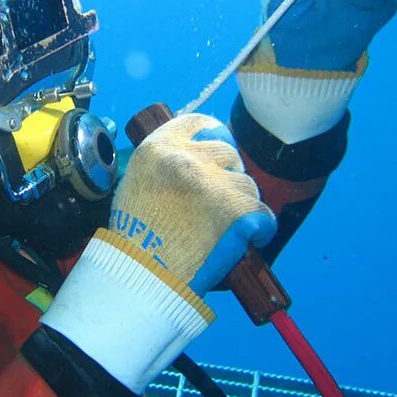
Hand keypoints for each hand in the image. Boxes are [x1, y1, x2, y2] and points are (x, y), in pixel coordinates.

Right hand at [40, 114, 275, 392]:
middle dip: (228, 175)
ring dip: (242, 203)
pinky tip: (248, 239)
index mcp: (159, 148)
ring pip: (247, 183)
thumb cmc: (133, 238)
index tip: (218, 148)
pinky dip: (260, 228)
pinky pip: (263, 213)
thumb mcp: (135, 183)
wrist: (143, 273)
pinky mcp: (237, 211)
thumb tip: (193, 161)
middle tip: (219, 201)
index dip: (213, 134)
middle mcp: (187, 159)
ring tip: (225, 227)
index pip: (198, 123)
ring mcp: (214, 184)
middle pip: (228, 153)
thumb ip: (163, 166)